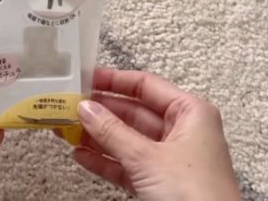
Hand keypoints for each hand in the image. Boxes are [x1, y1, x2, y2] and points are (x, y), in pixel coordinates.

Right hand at [69, 68, 240, 200]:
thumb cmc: (199, 195)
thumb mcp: (147, 157)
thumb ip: (113, 132)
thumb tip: (87, 109)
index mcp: (191, 112)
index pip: (147, 85)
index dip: (115, 81)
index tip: (86, 78)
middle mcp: (183, 132)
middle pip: (134, 112)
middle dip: (101, 111)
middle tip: (70, 106)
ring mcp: (171, 158)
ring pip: (128, 139)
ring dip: (98, 136)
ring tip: (68, 129)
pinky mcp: (161, 182)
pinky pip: (128, 164)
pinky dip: (105, 160)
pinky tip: (82, 155)